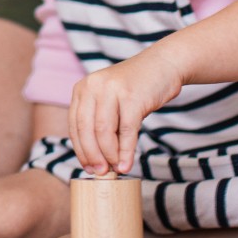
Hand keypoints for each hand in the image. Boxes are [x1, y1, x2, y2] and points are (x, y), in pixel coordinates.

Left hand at [69, 56, 182, 176]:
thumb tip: (95, 158)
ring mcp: (112, 90)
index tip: (88, 167)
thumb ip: (99, 121)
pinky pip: (126, 131)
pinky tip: (126, 164)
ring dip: (108, 155)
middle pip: (86, 130)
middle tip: (100, 173)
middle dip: (92, 156)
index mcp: (83, 88)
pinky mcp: (132, 97)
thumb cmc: (136, 87)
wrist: (163, 64)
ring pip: (103, 132)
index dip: (80, 150)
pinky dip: (125, 152)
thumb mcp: (109, 98)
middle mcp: (93, 86)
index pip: (74, 125)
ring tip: (114, 169)